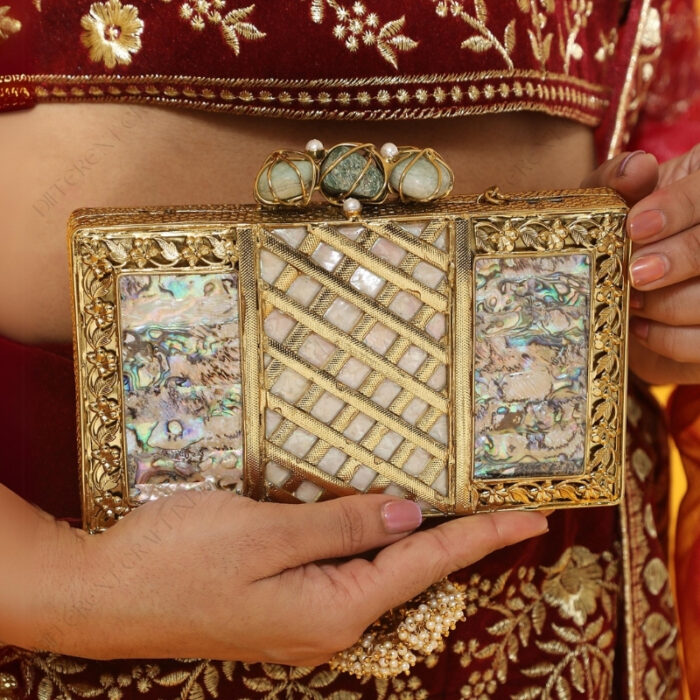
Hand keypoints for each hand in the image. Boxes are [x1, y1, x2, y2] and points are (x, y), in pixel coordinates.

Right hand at [42, 491, 546, 664]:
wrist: (100, 595)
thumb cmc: (176, 559)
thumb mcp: (263, 534)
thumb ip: (340, 526)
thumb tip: (406, 515)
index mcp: (333, 609)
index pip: (426, 562)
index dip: (482, 535)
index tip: (532, 517)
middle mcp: (328, 622)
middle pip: (410, 572)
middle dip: (461, 540)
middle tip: (507, 510)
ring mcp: (303, 616)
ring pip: (379, 571)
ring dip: (418, 540)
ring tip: (461, 513)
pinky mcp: (280, 603)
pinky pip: (346, 570)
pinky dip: (374, 544)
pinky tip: (383, 525)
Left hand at [582, 145, 699, 383]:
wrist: (620, 294)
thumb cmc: (618, 237)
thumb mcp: (608, 205)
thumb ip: (615, 181)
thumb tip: (637, 167)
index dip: (678, 208)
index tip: (636, 227)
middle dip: (677, 259)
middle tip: (634, 274)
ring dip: (668, 304)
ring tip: (631, 300)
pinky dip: (670, 339)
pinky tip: (641, 328)